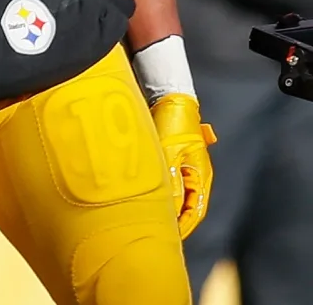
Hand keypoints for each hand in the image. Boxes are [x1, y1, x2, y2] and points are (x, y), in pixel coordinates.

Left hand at [150, 93, 214, 238]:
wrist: (167, 97)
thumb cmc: (174, 124)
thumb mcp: (170, 154)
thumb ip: (170, 182)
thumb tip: (167, 210)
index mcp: (200, 177)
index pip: (194, 211)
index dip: (182, 227)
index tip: (169, 240)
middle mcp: (192, 175)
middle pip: (182, 205)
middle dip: (169, 220)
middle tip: (152, 234)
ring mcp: (179, 167)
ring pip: (170, 194)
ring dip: (160, 206)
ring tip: (142, 221)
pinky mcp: (166, 159)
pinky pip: (161, 181)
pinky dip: (153, 191)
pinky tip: (137, 198)